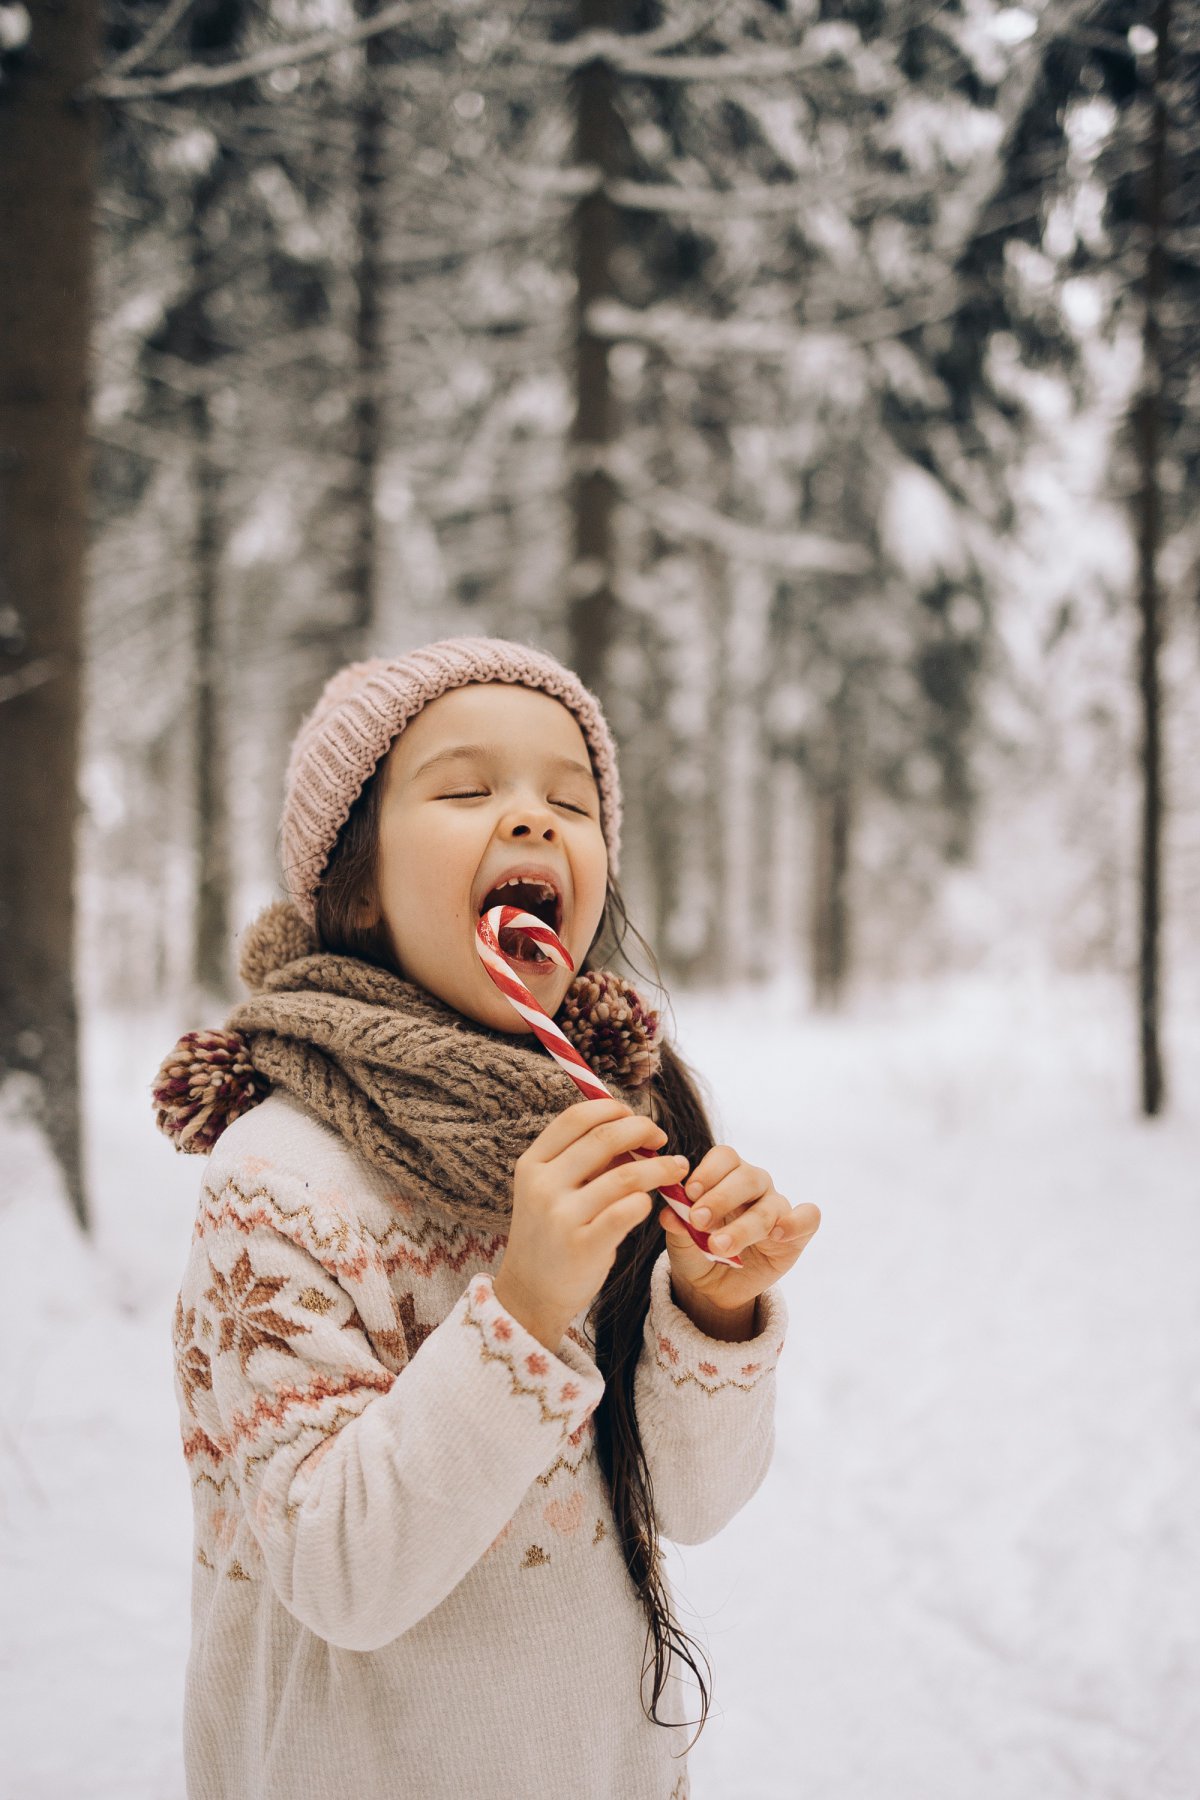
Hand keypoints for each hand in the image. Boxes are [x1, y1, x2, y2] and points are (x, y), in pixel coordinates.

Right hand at [496, 1097, 686, 1351]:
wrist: (531, 1292)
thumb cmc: (551, 1233)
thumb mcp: (552, 1190)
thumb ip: (584, 1161)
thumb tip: (633, 1131)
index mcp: (533, 1163)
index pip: (577, 1117)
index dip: (612, 1108)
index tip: (634, 1116)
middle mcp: (543, 1185)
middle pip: (604, 1138)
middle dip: (643, 1130)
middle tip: (662, 1138)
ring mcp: (561, 1216)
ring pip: (627, 1174)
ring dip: (660, 1167)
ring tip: (677, 1168)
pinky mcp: (584, 1245)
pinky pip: (630, 1210)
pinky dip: (647, 1201)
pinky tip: (651, 1205)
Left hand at [658, 1143, 819, 1319]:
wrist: (717, 1287)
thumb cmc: (699, 1253)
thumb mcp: (682, 1243)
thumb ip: (678, 1226)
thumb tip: (668, 1214)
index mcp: (726, 1176)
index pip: (724, 1158)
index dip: (708, 1172)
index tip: (689, 1194)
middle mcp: (754, 1185)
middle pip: (746, 1177)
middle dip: (721, 1198)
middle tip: (698, 1220)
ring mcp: (777, 1206)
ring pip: (768, 1205)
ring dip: (743, 1226)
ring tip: (718, 1246)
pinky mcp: (798, 1232)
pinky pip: (809, 1217)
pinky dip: (796, 1222)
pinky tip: (777, 1235)